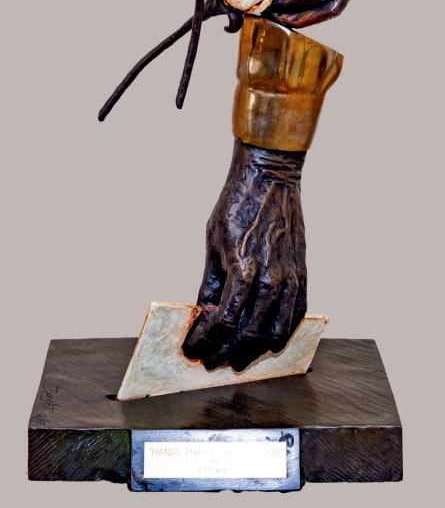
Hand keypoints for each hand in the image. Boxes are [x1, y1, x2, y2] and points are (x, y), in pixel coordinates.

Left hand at [182, 140, 306, 370]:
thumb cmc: (238, 205)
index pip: (222, 321)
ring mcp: (290, 277)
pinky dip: (281, 333)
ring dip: (253, 350)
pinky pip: (295, 314)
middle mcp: (270, 278)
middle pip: (248, 333)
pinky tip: (268, 340)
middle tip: (211, 361)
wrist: (270, 178)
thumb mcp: (213, 242)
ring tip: (237, 359)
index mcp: (242, 268)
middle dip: (225, 352)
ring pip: (273, 331)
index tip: (193, 347)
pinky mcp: (302, 273)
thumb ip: (209, 283)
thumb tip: (202, 315)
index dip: (205, 341)